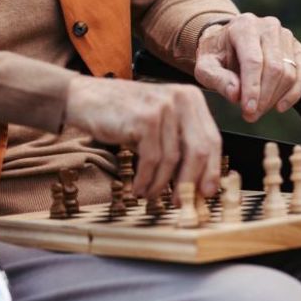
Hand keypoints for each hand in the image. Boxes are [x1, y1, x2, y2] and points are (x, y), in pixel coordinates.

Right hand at [63, 76, 221, 197]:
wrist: (86, 98)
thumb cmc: (125, 114)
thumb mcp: (161, 123)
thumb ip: (180, 143)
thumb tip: (198, 182)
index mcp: (192, 99)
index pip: (213, 139)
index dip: (212, 170)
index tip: (207, 193)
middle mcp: (182, 98)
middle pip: (200, 151)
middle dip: (191, 182)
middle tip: (181, 202)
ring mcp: (163, 107)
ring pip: (173, 159)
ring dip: (161, 184)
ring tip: (151, 194)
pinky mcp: (144, 119)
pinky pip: (151, 160)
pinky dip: (146, 179)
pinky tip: (139, 188)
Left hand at [193, 12, 300, 122]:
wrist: (228, 41)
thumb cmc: (216, 54)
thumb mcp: (205, 66)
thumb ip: (217, 79)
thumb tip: (236, 94)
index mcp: (244, 26)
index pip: (253, 60)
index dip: (252, 88)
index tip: (248, 110)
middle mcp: (268, 26)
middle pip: (274, 68)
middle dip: (264, 97)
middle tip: (251, 115)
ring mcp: (286, 35)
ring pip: (289, 72)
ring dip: (276, 98)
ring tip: (259, 110)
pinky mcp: (297, 47)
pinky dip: (295, 93)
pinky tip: (280, 106)